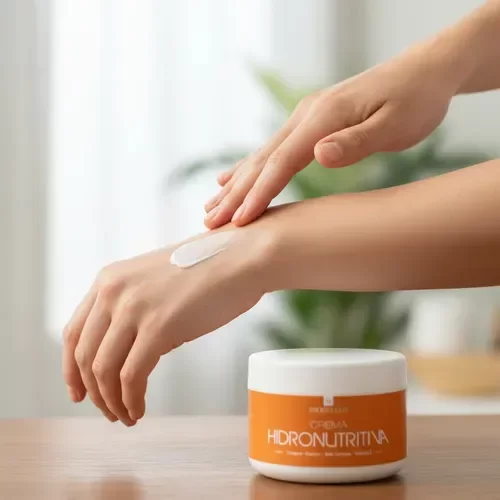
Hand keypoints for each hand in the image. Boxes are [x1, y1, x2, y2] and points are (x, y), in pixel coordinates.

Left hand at [62, 229, 267, 424]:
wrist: (241, 258)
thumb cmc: (208, 270)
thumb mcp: (155, 282)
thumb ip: (132, 309)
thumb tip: (126, 351)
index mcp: (109, 279)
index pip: (73, 332)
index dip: (70, 370)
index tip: (79, 392)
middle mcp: (113, 291)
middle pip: (84, 356)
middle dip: (93, 392)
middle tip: (108, 412)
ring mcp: (134, 308)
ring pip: (103, 371)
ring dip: (111, 401)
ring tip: (126, 415)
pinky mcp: (159, 326)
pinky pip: (131, 376)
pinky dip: (131, 401)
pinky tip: (139, 410)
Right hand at [203, 44, 460, 229]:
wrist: (425, 72)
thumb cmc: (416, 101)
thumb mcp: (394, 124)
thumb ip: (355, 142)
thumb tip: (317, 155)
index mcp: (322, 118)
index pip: (281, 163)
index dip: (259, 194)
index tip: (239, 221)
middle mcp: (305, 116)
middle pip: (262, 160)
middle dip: (236, 194)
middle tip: (209, 221)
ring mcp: (304, 117)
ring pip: (261, 156)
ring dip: (236, 183)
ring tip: (211, 205)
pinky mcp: (309, 122)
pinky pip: (271, 150)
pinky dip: (249, 168)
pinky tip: (233, 176)